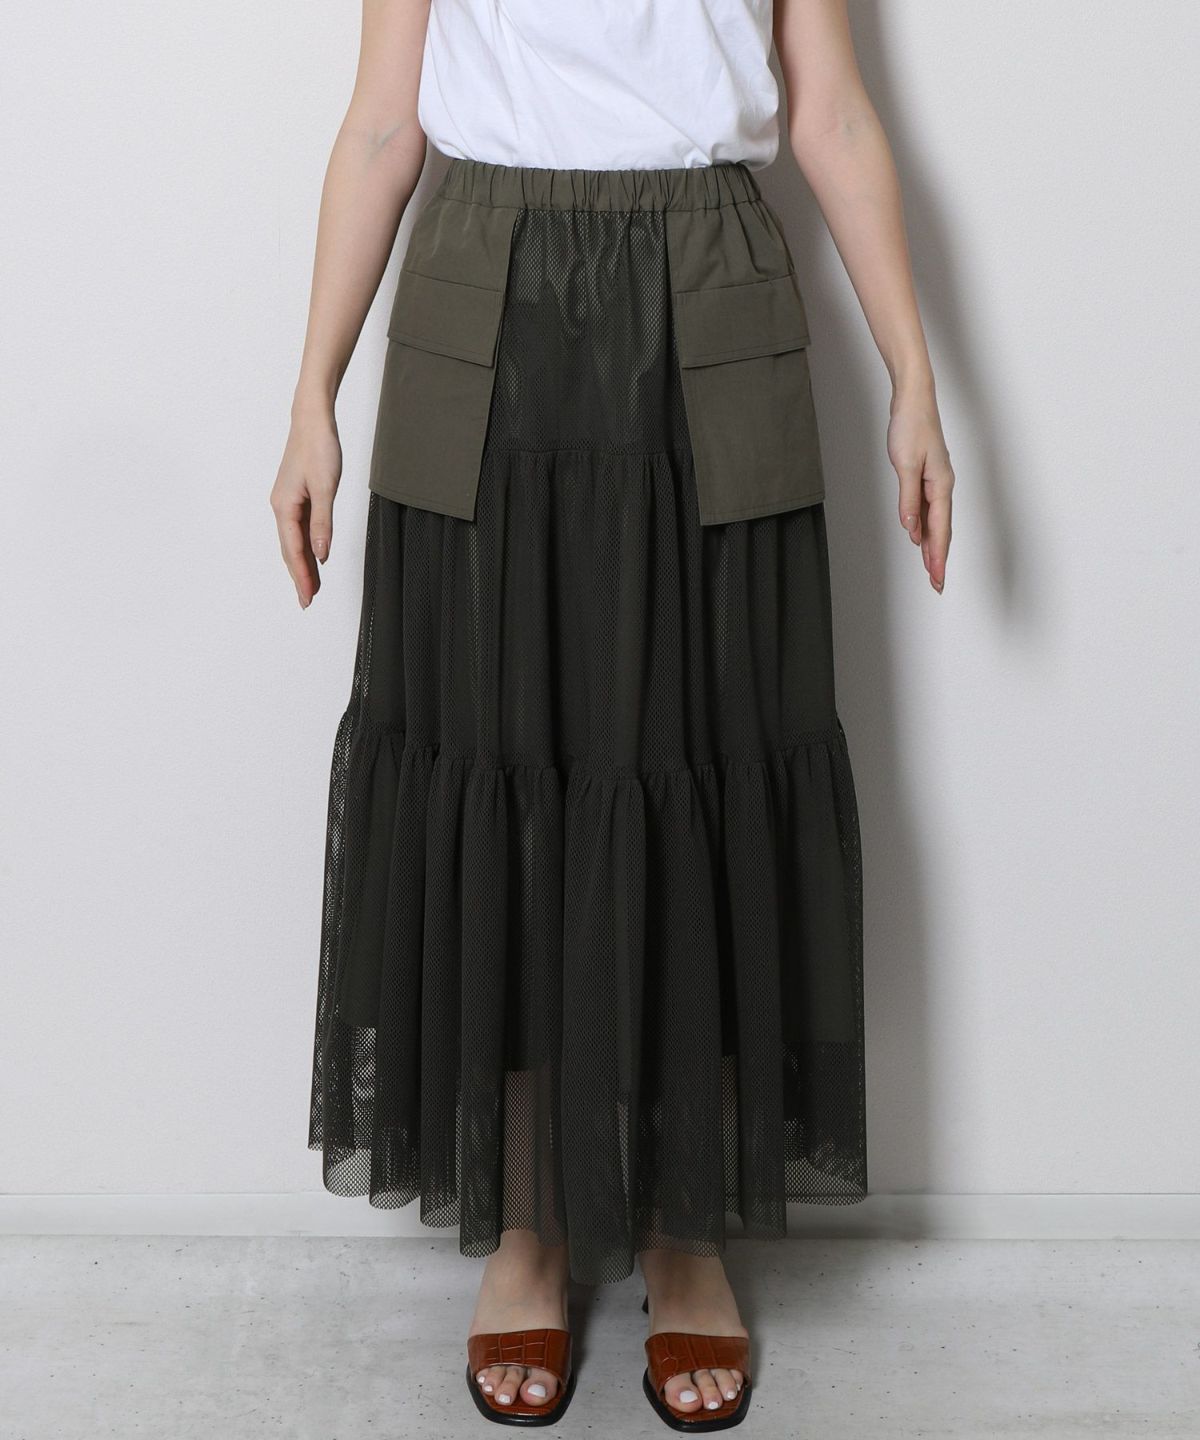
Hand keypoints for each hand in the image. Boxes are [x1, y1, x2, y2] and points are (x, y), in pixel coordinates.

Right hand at [270, 406, 342, 607]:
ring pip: (293, 541)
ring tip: (311, 586)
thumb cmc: (319, 449)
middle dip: (299, 576)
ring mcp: (286, 502)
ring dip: (302, 563)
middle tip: (307, 601)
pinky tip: (313, 556)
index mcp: (285, 507)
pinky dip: (305, 546)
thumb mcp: (326, 488)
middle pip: (289, 550)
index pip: (294, 551)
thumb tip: (321, 554)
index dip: (302, 576)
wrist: (311, 421)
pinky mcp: (295, 496)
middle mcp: (281, 507)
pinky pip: (298, 529)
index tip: (308, 598)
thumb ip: (323, 522)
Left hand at [887, 385, 953, 593]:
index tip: (936, 578)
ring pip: (936, 522)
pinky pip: (928, 510)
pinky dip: (925, 527)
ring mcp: (936, 482)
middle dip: (939, 559)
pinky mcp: (926, 477)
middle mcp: (942, 486)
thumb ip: (908, 498)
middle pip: (942, 530)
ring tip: (930, 569)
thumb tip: (911, 527)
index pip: (940, 529)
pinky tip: (918, 538)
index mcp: (941, 485)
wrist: (913, 400)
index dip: (937, 556)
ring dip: (932, 546)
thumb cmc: (911, 426)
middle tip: (937, 584)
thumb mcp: (905, 464)